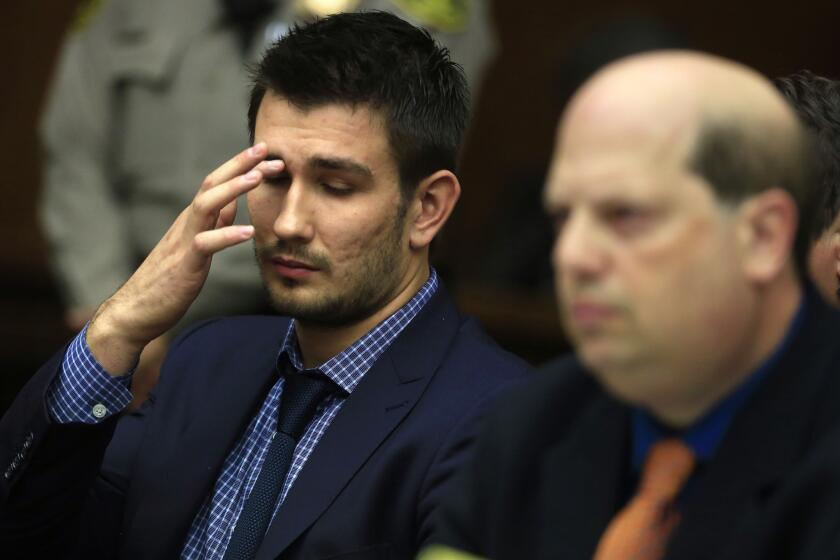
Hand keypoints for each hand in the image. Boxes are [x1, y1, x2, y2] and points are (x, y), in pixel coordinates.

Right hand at [86, 143, 282, 374]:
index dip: (240, 166)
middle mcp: (187, 223)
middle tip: (267, 150)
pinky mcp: (185, 264)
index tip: (267, 154)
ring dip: (233, 188)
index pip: (217, 184)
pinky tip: (249, 233)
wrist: (136, 311)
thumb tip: (232, 206)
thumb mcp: (196, 247)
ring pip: (206, 204)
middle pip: (212, 184)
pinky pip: (205, 244)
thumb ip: (212, 225)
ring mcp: (184, 241)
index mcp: (192, 219)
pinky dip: (227, 235)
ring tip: (259, 177)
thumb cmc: (168, 281)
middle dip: (240, 164)